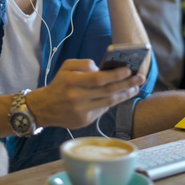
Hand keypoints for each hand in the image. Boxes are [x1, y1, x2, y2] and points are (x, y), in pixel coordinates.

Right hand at [26, 59, 144, 128]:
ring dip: (124, 95)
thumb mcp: (66, 67)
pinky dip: (112, 102)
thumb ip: (84, 64)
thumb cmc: (59, 84)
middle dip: (127, 84)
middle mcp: (77, 98)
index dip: (115, 75)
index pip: (98, 79)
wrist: (44, 108)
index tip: (128, 70)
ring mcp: (81, 111)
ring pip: (108, 102)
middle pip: (108, 91)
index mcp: (72, 82)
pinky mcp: (84, 121)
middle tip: (140, 78)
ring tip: (135, 88)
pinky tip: (120, 96)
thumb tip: (101, 68)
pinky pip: (102, 110)